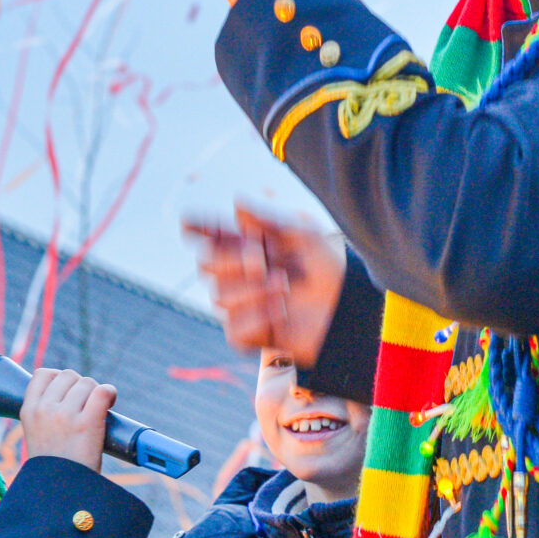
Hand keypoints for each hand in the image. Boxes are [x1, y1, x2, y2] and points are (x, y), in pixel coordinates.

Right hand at [17, 367, 116, 470]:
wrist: (60, 493)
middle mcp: (44, 409)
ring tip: (95, 412)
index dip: (59, 378)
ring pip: (87, 383)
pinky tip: (110, 404)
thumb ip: (46, 413)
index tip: (68, 392)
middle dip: (80, 387)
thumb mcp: (37, 435)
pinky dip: (110, 394)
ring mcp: (65, 415)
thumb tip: (70, 393)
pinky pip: (103, 391)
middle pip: (69, 375)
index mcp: (28, 411)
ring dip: (95, 393)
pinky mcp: (87, 422)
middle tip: (85, 406)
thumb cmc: (54, 468)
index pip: (43, 374)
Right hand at [183, 205, 344, 365]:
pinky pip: (233, 329)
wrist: (349, 306)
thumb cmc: (329, 266)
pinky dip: (256, 317)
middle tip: (259, 259)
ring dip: (252, 290)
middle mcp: (240, 274)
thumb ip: (269, 220)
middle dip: (229, 261)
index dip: (198, 228)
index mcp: (249, 246)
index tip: (189, 222)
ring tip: (285, 285)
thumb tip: (236, 202)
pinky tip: (280, 308)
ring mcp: (243, 305)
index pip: (212, 236)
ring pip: (219, 297)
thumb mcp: (304, 235)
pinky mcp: (252, 335)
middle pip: (206, 265)